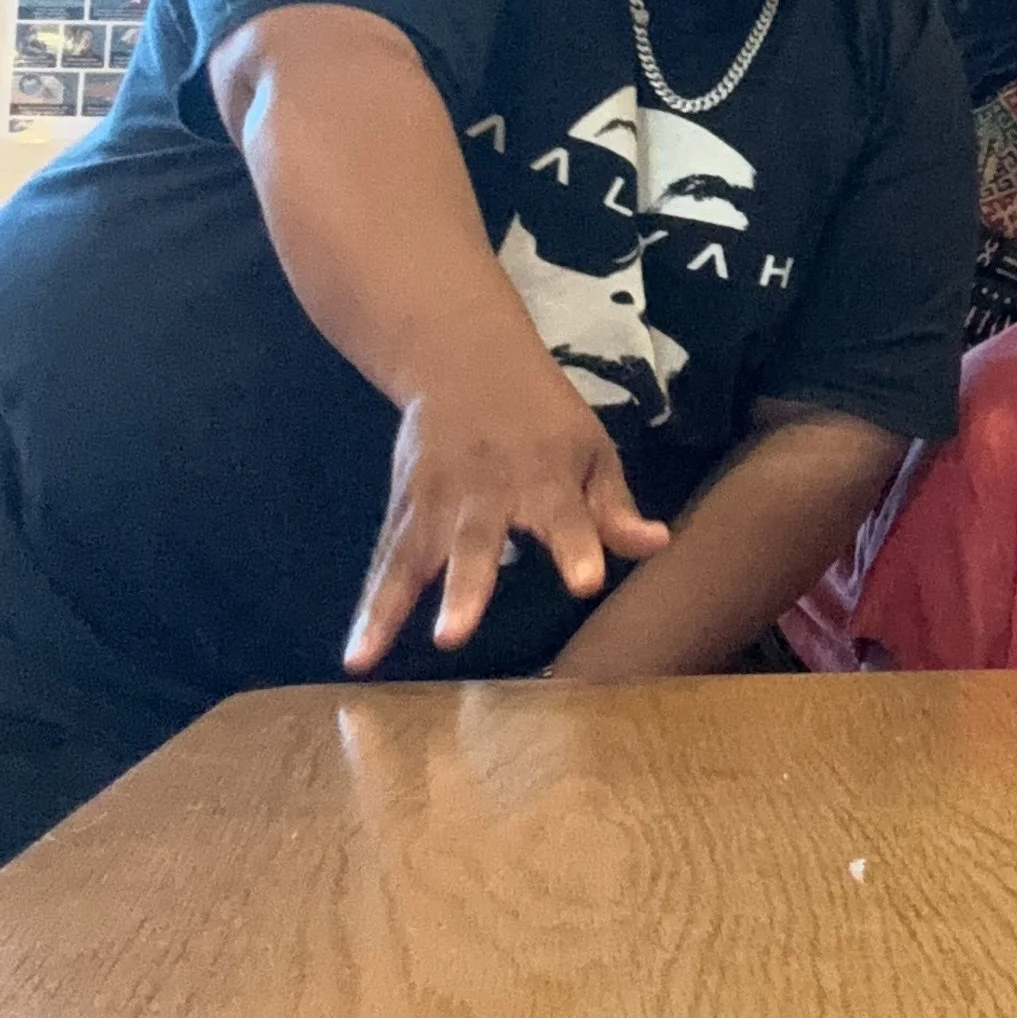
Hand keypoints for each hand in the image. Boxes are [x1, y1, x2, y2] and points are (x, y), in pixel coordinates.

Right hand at [343, 360, 670, 673]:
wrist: (464, 359)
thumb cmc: (543, 417)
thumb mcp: (590, 450)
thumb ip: (614, 507)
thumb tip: (657, 545)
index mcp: (546, 477)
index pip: (569, 516)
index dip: (578, 547)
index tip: (586, 583)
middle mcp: (486, 491)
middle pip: (474, 543)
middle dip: (465, 588)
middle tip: (452, 636)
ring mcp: (436, 501)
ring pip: (412, 557)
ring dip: (391, 608)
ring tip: (368, 657)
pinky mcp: (404, 508)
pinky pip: (385, 563)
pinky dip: (369, 608)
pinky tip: (358, 655)